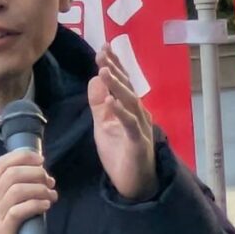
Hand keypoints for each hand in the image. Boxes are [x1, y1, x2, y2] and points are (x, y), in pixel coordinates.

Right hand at [0, 150, 56, 233]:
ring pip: (18, 189)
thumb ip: (10, 195)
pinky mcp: (2, 231)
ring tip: (51, 196)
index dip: (24, 156)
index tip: (41, 161)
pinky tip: (46, 206)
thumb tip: (38, 182)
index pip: (2, 163)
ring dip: (40, 189)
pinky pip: (20, 211)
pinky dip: (36, 204)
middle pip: (14, 173)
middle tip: (50, 182)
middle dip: (37, 173)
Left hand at [88, 44, 156, 200]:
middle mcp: (139, 114)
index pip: (122, 83)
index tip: (104, 48)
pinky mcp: (138, 143)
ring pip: (130, 102)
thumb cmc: (121, 154)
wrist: (135, 185)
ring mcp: (141, 128)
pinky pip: (130, 124)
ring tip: (104, 71)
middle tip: (103, 53)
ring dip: (117, 86)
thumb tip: (94, 79)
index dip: (114, 65)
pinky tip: (111, 101)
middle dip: (115, 69)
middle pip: (127, 87)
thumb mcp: (104, 126)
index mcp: (131, 109)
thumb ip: (99, 104)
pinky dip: (121, 112)